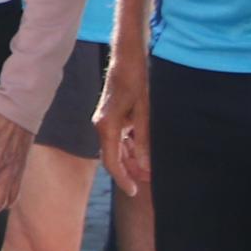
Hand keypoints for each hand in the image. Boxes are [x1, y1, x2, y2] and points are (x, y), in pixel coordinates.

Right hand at [95, 60, 151, 196]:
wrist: (127, 58)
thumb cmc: (137, 82)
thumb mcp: (145, 113)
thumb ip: (144, 140)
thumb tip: (146, 166)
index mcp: (107, 126)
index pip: (112, 161)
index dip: (123, 179)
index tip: (133, 191)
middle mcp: (101, 125)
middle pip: (112, 157)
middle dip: (129, 171)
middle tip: (148, 181)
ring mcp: (104, 121)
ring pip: (115, 148)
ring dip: (130, 160)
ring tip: (148, 169)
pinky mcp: (110, 116)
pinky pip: (117, 138)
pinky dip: (129, 147)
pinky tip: (142, 152)